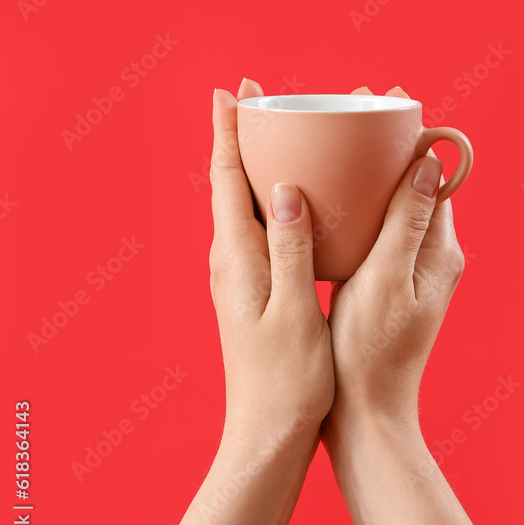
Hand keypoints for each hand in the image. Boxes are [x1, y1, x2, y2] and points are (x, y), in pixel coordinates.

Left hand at [209, 79, 334, 449]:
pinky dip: (274, 196)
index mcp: (236, 258)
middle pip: (230, 181)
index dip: (228, 132)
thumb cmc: (286, 379)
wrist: (267, 432)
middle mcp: (230, 258)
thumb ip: (290, 247)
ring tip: (281, 133)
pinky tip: (297, 195)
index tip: (235, 91)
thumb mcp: (293, 311)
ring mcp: (240, 273)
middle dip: (243, 136)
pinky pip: (260, 225)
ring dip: (258, 163)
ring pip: (245, 202)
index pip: (225, 179)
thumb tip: (284, 188)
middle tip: (263, 99)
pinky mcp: (255, 286)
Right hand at [323, 84, 464, 438]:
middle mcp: (432, 254)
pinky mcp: (388, 283)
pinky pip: (379, 227)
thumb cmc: (371, 352)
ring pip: (394, 203)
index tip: (383, 96)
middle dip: (387, 144)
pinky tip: (331, 194)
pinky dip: (360, 202)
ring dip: (372, 171)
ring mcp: (410, 269)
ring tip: (338, 138)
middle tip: (351, 107)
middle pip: (414, 182)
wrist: (366, 416)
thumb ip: (408, 220)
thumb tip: (431, 161)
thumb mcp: (387, 279)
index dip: (410, 132)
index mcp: (438, 249)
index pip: (433, 173)